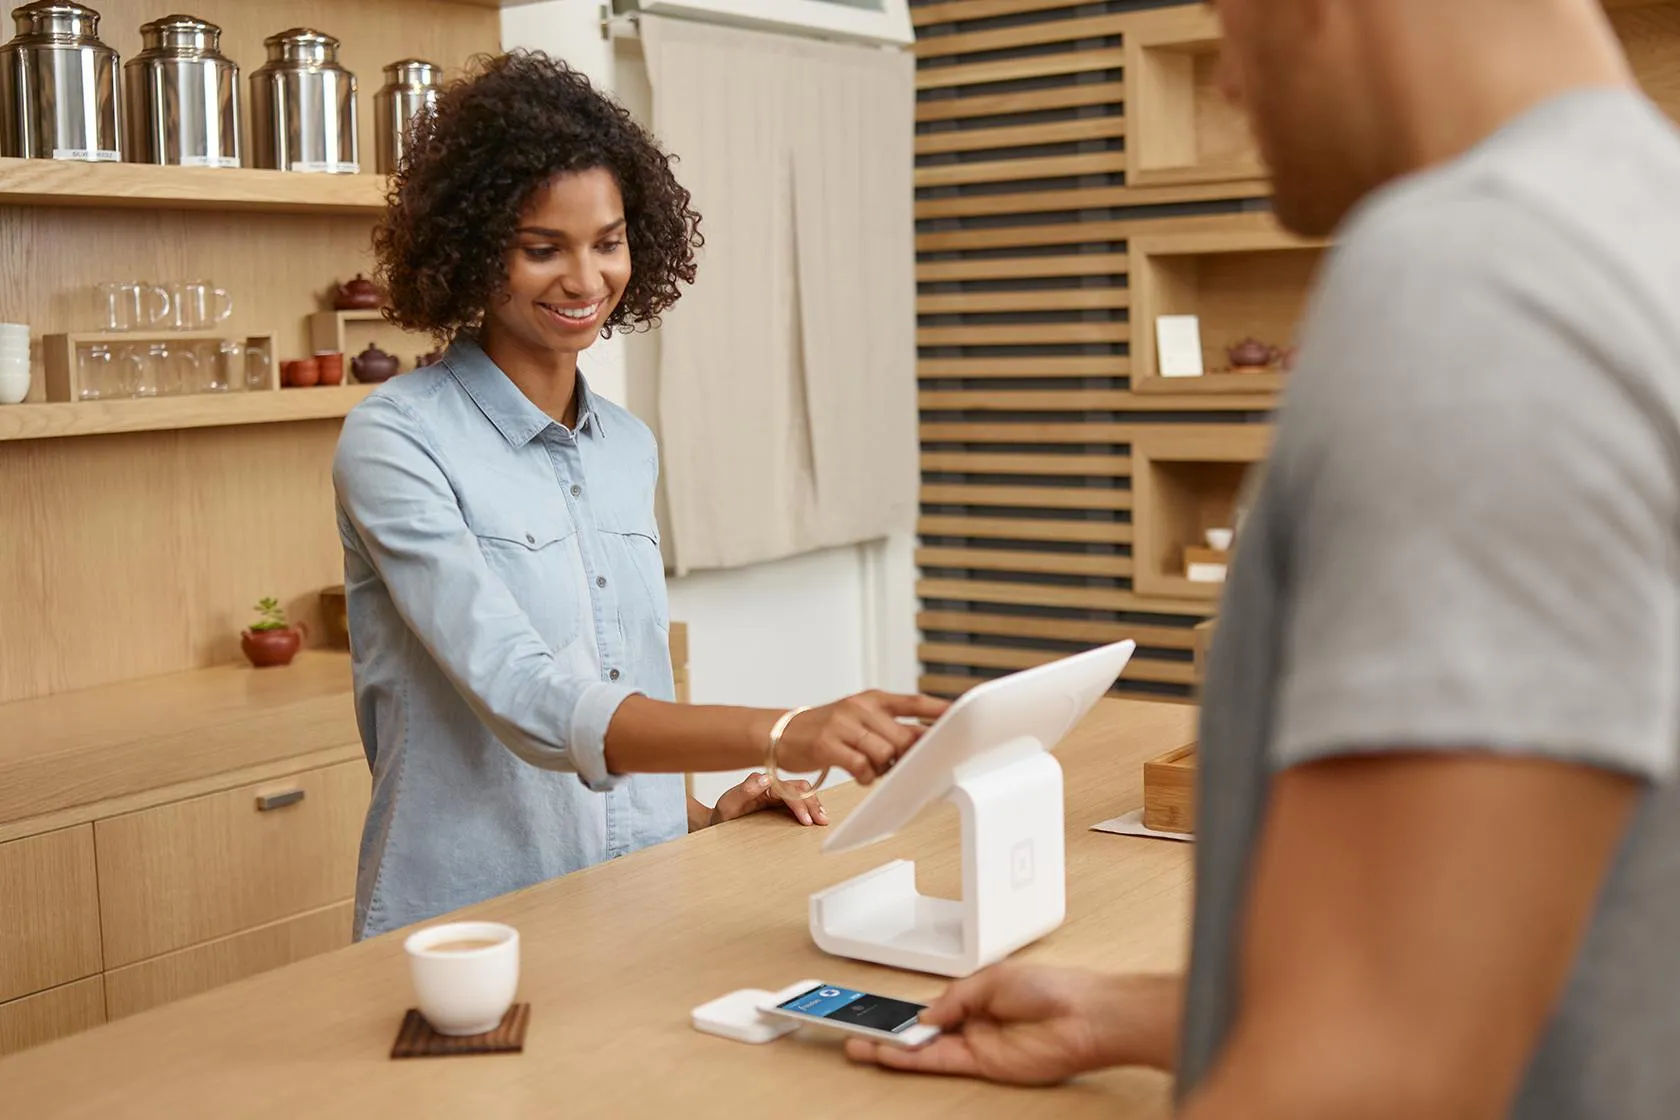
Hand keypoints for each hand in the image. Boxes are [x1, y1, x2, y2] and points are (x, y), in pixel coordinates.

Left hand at [709, 772, 826, 826]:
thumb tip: (766, 779)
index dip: (799, 803)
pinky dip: (811, 806)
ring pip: (804, 792)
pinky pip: (800, 799)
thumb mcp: (728, 803)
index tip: (806, 820)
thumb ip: (745, 790)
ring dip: (815, 804)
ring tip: (823, 819)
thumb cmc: (723, 813)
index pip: (787, 789)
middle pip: (800, 788)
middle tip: (821, 820)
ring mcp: (777, 793)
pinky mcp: (780, 802)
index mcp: (763, 782)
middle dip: (813, 803)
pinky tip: (817, 815)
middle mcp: (772, 785)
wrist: (718, 821)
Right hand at [774, 690, 949, 785]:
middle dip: (909, 755)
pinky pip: (860, 766)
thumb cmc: (827, 729)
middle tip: (901, 764)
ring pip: (884, 753)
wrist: (782, 732)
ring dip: (884, 768)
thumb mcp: (860, 719)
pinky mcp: (826, 744)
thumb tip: (925, 741)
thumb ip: (890, 727)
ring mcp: (842, 724)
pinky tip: (861, 775)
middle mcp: (860, 707)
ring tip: (873, 768)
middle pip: (904, 735)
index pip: (914, 702)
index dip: (940, 711)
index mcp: (872, 699)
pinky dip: (866, 776)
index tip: (963, 717)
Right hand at [843, 966, 1180, 1085]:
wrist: (1085, 1016)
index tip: (872, 1009)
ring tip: (859, 1044)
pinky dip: (912, 1059)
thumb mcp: (992, 977)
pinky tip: (889, 1054)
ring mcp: (976, 1045)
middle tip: (853, 1029)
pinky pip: (939, 1062)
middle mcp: (972, 1022)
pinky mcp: (983, 1065)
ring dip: (891, 1048)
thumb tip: (925, 1013)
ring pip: (923, 1049)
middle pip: (920, 1029)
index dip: (901, 1009)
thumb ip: (954, 997)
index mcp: (975, 995)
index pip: (928, 1005)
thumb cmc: (1054, 988)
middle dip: (887, 1030)